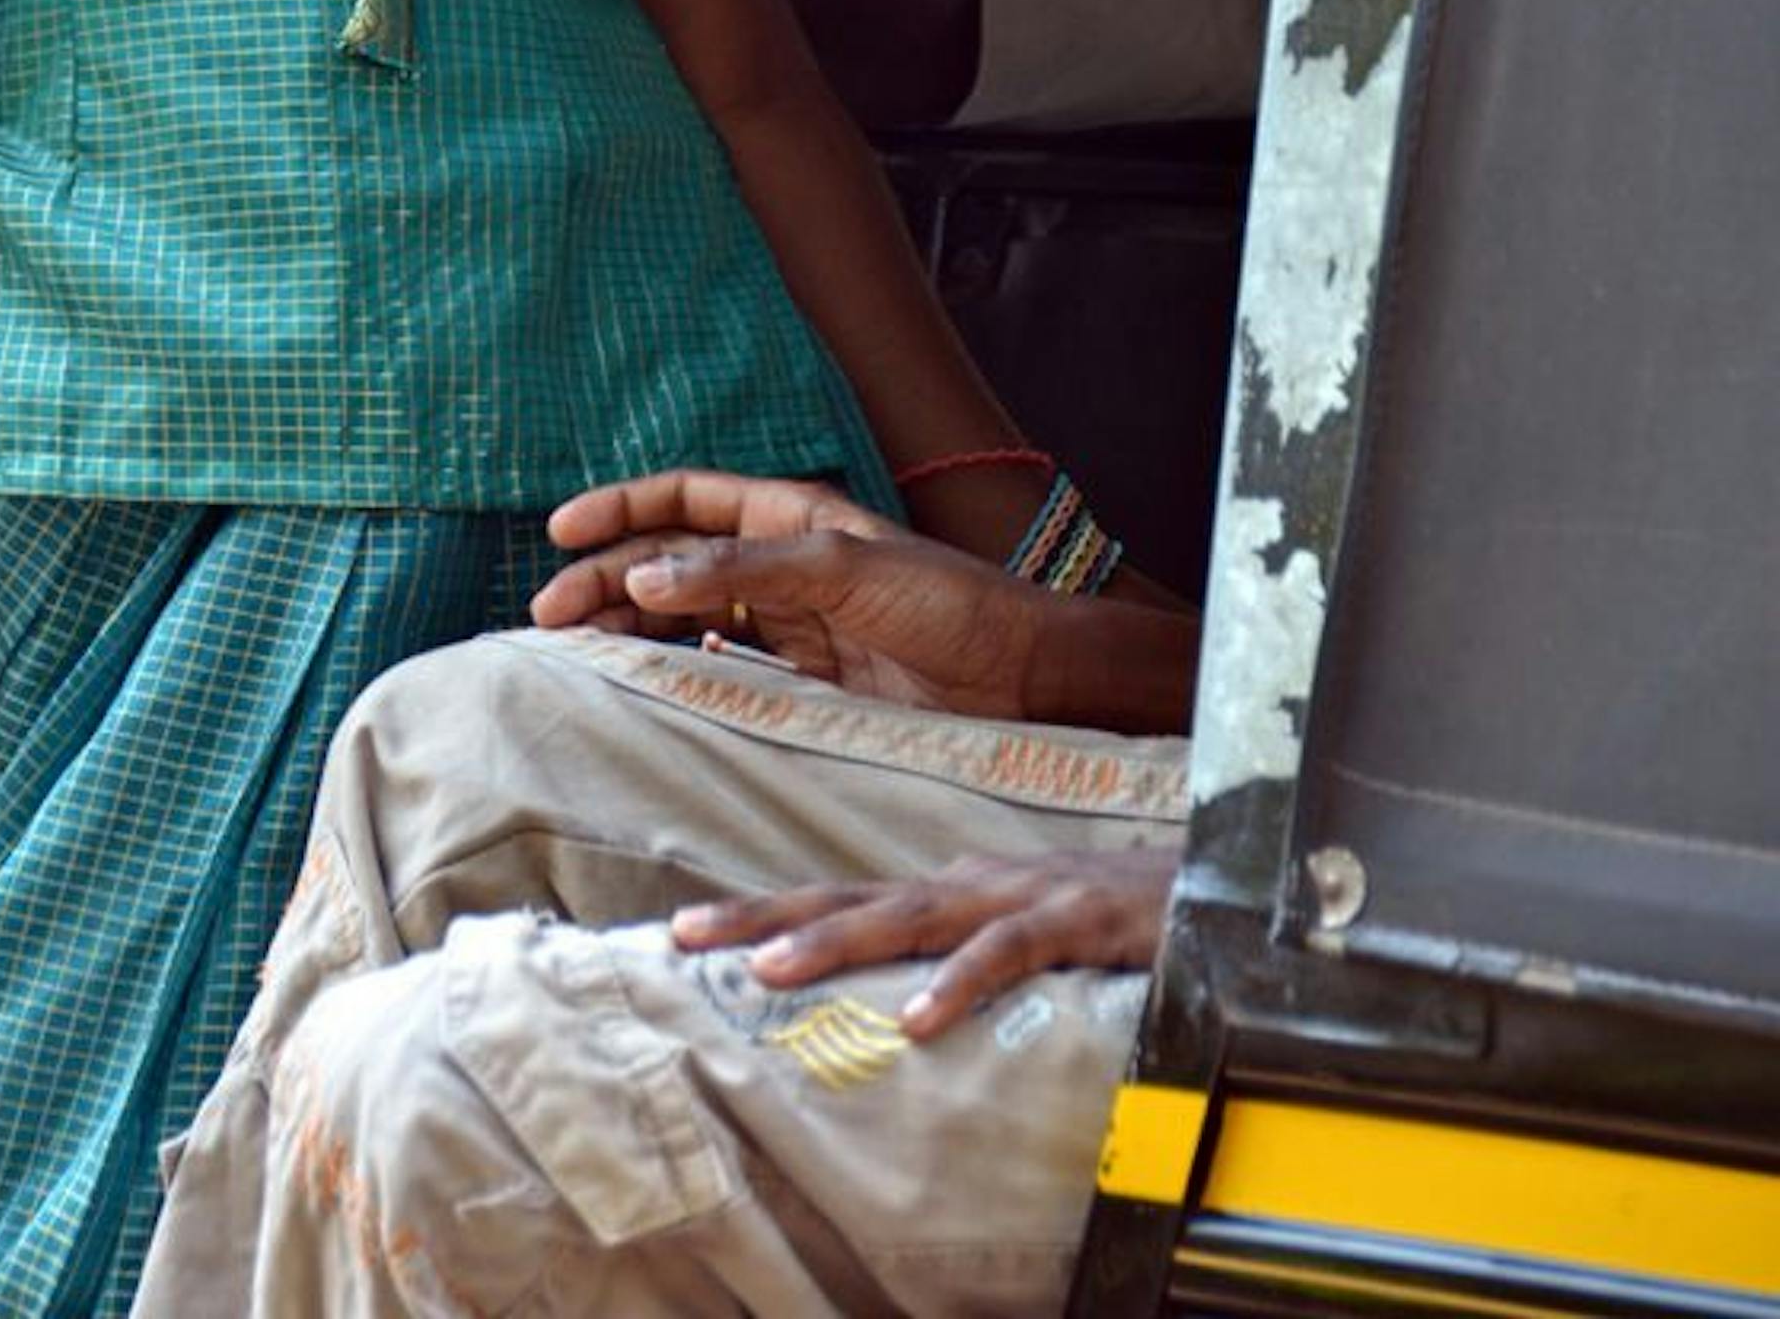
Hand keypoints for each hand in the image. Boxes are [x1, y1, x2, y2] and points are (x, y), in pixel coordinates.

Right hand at [534, 468, 1054, 713]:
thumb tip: (644, 572)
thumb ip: (743, 571)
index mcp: (788, 516)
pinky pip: (721, 669)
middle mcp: (780, 563)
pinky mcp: (803, 680)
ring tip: (577, 652)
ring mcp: (788, 623)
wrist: (1021, 678)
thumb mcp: (844, 569)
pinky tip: (644, 686)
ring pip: (686, 617)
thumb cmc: (949, 604)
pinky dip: (676, 673)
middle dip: (606, 579)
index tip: (560, 531)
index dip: (620, 508)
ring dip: (631, 630)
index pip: (685, 499)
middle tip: (549, 616)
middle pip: (671, 562)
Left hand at [671, 843, 1177, 1037]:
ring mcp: (1021, 894)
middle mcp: (973, 883)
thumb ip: (958, 962)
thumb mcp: (1019, 943)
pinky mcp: (1076, 920)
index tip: (684, 930)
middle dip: (764, 916)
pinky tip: (918, 1019)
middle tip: (683, 935)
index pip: (842, 897)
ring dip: (836, 939)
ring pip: (914, 916)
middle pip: (852, 896)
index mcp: (955, 890)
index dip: (764, 912)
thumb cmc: (1115, 920)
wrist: (1219, 886)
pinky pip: (1009, 953)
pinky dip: (960, 983)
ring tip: (767, 970)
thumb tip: (889, 1004)